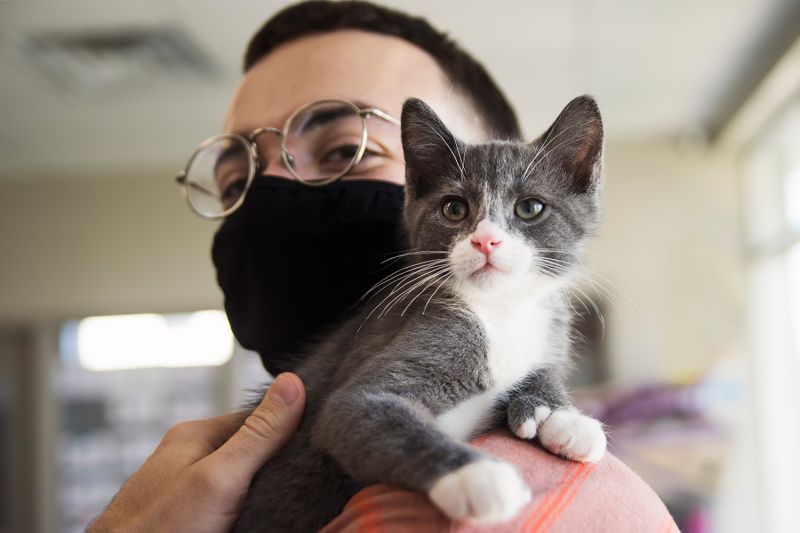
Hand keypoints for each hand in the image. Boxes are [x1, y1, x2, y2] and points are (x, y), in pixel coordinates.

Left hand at [88, 372, 304, 532]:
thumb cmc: (161, 529)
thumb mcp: (221, 476)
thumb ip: (259, 434)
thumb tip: (293, 381)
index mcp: (194, 436)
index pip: (256, 418)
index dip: (288, 430)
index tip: (318, 444)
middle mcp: (187, 458)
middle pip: (249, 451)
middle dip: (276, 465)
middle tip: (303, 479)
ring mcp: (185, 491)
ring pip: (239, 482)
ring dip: (261, 492)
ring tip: (284, 499)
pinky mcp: (188, 519)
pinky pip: (225, 507)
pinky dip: (244, 511)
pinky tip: (256, 519)